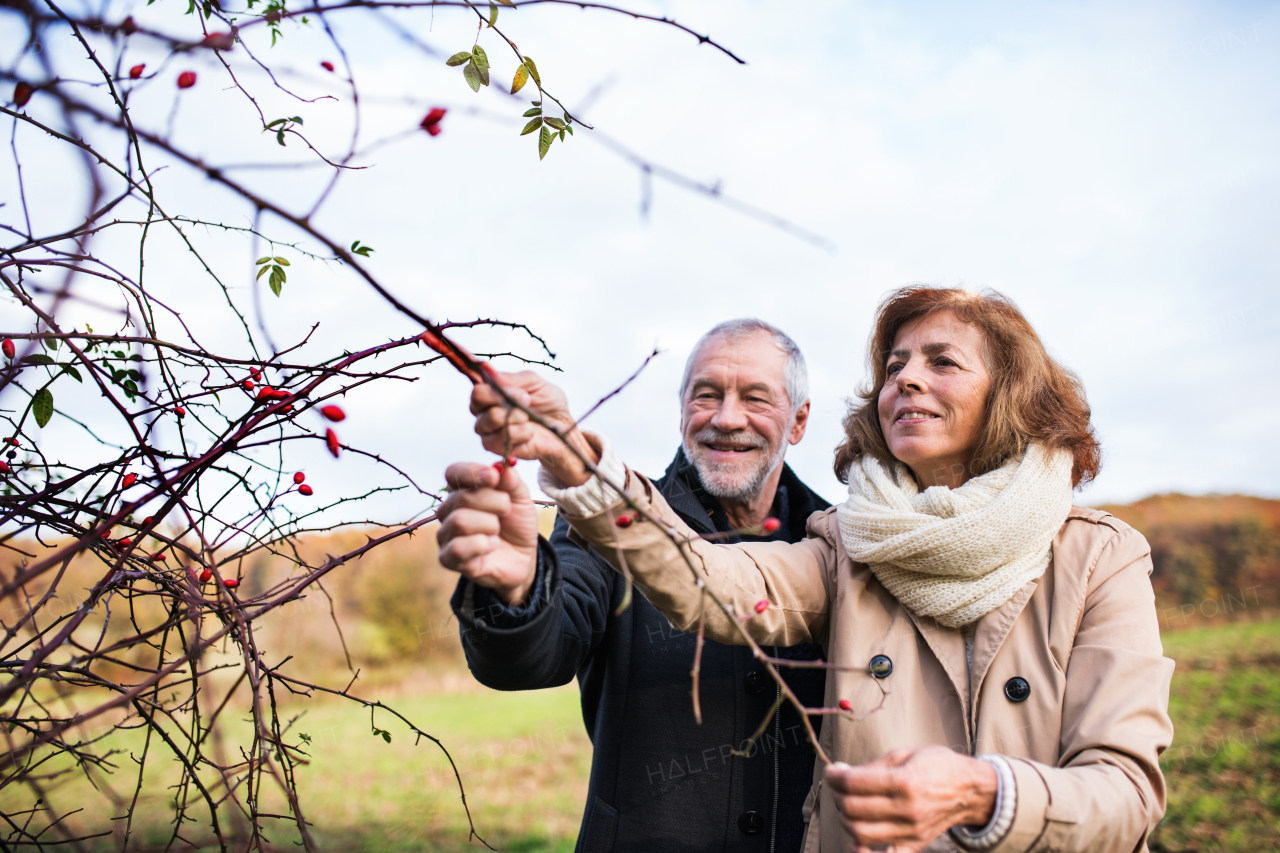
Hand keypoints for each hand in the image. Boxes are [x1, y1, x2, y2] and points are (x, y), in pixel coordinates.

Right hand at [436, 461, 539, 605]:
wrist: (523, 556)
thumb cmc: (516, 523)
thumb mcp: (521, 498)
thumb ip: (511, 481)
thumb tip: (501, 467)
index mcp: (462, 490)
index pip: (453, 473)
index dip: (472, 472)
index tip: (494, 477)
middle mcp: (448, 510)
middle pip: (462, 497)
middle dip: (493, 502)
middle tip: (506, 510)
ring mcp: (446, 534)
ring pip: (459, 521)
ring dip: (489, 524)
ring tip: (497, 531)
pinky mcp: (448, 559)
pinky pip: (457, 548)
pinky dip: (482, 545)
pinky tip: (492, 545)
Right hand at [470, 371, 597, 485]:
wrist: (563, 428)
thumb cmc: (549, 404)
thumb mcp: (534, 382)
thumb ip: (510, 378)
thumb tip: (486, 368)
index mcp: (491, 396)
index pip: (477, 392)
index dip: (495, 390)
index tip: (521, 391)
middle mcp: (485, 414)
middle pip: (476, 405)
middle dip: (507, 401)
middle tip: (527, 402)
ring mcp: (489, 432)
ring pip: (490, 420)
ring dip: (516, 416)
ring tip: (529, 418)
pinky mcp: (498, 448)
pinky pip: (501, 438)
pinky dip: (521, 433)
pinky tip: (530, 432)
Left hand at [824, 745, 997, 852]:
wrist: (970, 790)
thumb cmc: (938, 766)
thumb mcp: (905, 754)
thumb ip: (872, 766)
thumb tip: (841, 773)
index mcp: (904, 781)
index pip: (854, 783)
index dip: (834, 776)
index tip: (831, 771)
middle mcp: (907, 809)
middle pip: (853, 809)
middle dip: (838, 796)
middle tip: (839, 786)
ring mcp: (911, 831)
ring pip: (861, 833)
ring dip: (845, 818)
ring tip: (848, 804)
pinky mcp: (915, 844)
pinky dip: (864, 852)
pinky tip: (856, 841)